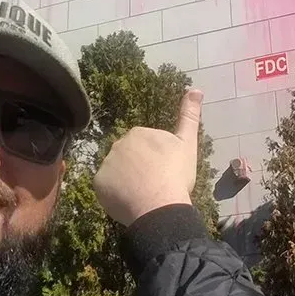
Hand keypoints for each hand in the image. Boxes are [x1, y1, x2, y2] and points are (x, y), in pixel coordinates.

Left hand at [92, 89, 202, 225]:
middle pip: (129, 157)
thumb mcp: (187, 143)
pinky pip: (107, 187)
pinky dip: (116, 194)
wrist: (159, 206)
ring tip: (143, 195)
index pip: (145, 146)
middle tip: (154, 184)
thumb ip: (190, 116)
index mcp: (139, 133)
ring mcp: (106, 163)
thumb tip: (196, 89)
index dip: (156, 160)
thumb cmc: (176, 174)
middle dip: (139, 168)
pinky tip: (129, 202)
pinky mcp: (98, 183)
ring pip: (118, 172)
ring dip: (127, 181)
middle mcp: (118, 144)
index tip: (164, 172)